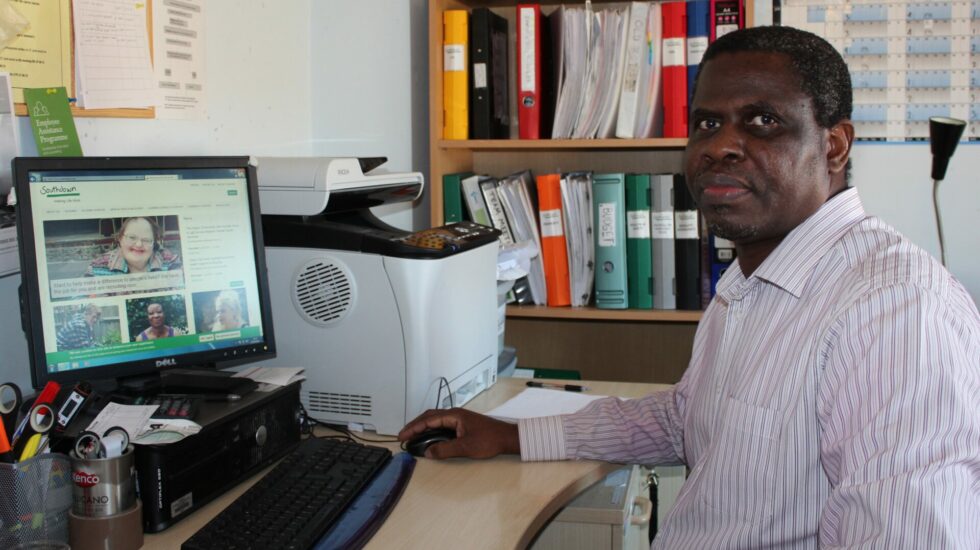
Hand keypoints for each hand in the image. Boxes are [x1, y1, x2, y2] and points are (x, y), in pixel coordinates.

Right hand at [398, 408, 519, 458]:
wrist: (507, 438)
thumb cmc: (489, 440)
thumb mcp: (466, 447)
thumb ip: (445, 450)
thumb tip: (428, 453)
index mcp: (454, 415)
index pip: (428, 419)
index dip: (413, 427)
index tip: (402, 436)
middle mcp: (455, 414)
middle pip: (429, 416)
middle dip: (415, 426)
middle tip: (403, 436)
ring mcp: (459, 418)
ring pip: (436, 420)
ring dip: (423, 427)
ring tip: (412, 436)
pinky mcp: (462, 424)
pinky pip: (442, 424)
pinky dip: (432, 429)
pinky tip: (429, 437)